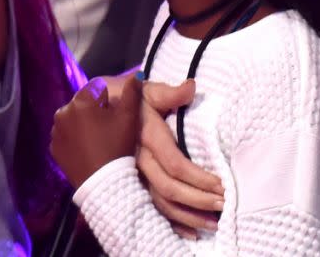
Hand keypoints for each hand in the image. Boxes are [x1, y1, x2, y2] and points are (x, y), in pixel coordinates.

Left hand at [51, 75, 142, 187]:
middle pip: (84, 103)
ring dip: (84, 121)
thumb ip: (132, 92)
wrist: (102, 181)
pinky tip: (88, 146)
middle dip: (95, 109)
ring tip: (99, 136)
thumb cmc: (117, 144)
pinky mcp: (53, 147)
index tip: (116, 112)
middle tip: (109, 125)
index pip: (97, 88)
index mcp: (81, 101)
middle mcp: (63, 112)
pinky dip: (76, 136)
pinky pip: (66, 134)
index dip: (109, 98)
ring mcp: (55, 131)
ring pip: (74, 118)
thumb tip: (137, 74)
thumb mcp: (129, 117)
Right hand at [138, 80, 223, 237]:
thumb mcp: (148, 91)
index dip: (198, 177)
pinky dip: (170, 222)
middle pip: (169, 189)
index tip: (222, 184)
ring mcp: (133, 175)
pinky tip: (189, 232)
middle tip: (224, 205)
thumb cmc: (129, 99)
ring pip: (160, 203)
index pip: (175, 164)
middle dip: (198, 200)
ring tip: (213, 223)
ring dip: (187, 216)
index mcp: (146, 138)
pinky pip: (150, 208)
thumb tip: (191, 87)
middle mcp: (138, 161)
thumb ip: (169, 93)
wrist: (95, 111)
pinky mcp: (131, 184)